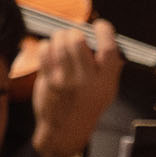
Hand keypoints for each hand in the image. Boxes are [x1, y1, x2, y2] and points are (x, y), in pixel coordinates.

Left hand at [30, 18, 122, 156]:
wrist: (66, 130)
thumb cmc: (87, 105)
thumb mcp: (107, 90)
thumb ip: (110, 67)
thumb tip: (107, 37)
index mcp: (106, 81)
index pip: (108, 49)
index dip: (104, 31)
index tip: (98, 26)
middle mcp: (87, 81)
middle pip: (78, 41)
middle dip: (74, 32)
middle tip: (73, 35)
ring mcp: (66, 81)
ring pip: (60, 43)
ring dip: (59, 37)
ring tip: (61, 42)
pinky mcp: (49, 81)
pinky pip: (45, 51)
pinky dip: (46, 46)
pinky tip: (50, 51)